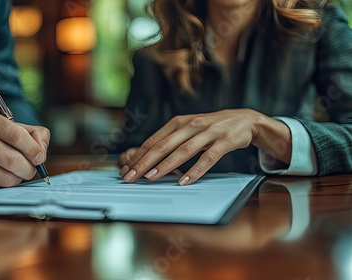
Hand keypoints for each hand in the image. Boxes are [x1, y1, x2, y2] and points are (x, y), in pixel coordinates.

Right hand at [0, 106, 49, 186]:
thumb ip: (27, 131)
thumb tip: (42, 149)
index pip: (17, 136)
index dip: (34, 150)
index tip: (40, 157)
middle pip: (13, 160)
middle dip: (29, 169)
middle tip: (31, 169)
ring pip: (5, 177)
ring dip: (18, 179)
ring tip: (17, 173)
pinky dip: (2, 183)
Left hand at [119, 109, 290, 184]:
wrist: (244, 120)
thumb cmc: (210, 128)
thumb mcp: (188, 130)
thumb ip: (170, 141)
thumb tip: (147, 159)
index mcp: (178, 122)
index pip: (153, 141)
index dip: (138, 156)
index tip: (126, 170)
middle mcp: (190, 125)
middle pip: (163, 146)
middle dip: (144, 162)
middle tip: (131, 177)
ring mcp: (208, 132)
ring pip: (183, 150)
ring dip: (166, 165)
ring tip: (151, 177)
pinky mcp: (225, 141)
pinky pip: (208, 157)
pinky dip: (195, 170)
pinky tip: (184, 181)